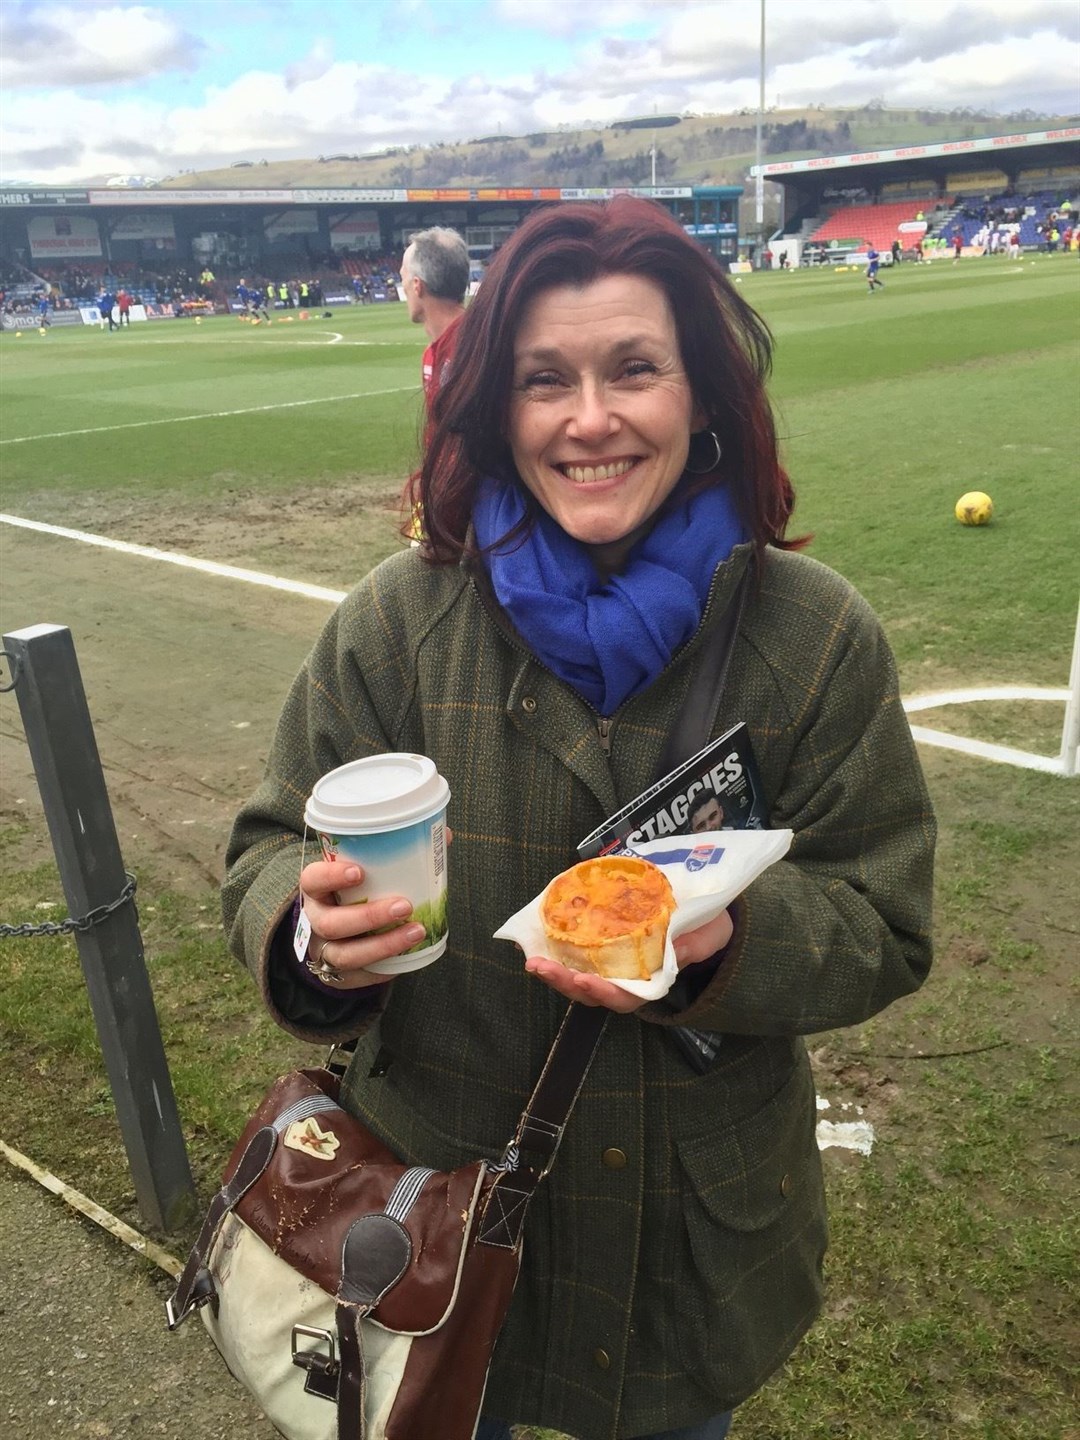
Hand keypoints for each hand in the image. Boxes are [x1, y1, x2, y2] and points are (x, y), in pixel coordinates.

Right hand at [300, 859, 423, 990]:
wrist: (337, 936)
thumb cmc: (357, 895)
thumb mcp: (366, 875)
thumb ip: (397, 856)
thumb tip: (444, 835)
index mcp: (317, 890)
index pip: (312, 879)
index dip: (330, 876)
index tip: (359, 871)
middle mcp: (316, 920)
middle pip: (331, 922)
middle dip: (369, 916)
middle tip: (405, 905)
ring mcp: (324, 950)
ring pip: (345, 954)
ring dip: (383, 945)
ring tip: (417, 932)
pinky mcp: (338, 975)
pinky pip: (358, 977)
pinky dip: (383, 969)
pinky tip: (407, 956)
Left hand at [524, 908, 734, 1013]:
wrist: (707, 910)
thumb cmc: (707, 927)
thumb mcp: (708, 935)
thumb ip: (692, 945)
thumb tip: (671, 951)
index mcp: (653, 981)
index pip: (625, 997)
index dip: (602, 993)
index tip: (583, 981)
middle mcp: (628, 978)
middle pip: (591, 991)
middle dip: (563, 981)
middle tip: (540, 966)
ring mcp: (612, 963)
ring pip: (577, 975)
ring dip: (552, 968)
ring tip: (529, 956)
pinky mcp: (601, 943)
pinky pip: (574, 951)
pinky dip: (553, 947)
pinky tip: (530, 938)